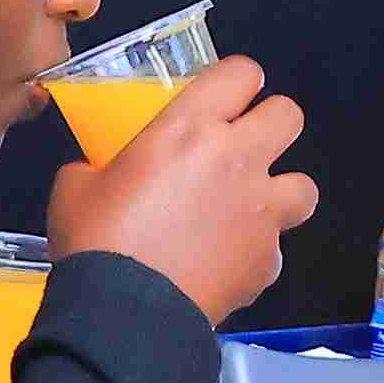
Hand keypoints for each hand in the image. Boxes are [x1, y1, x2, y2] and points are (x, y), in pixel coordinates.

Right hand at [46, 53, 315, 322]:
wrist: (125, 310)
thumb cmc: (97, 239)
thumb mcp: (79, 184)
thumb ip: (103, 163)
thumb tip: (103, 169)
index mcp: (190, 128)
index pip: (241, 72)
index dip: (236, 81)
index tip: (224, 98)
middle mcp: (238, 160)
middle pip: (288, 115)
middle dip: (270, 124)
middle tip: (241, 145)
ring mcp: (261, 211)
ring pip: (304, 184)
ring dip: (280, 191)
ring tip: (249, 207)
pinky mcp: (268, 259)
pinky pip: (276, 245)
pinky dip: (256, 250)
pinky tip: (226, 261)